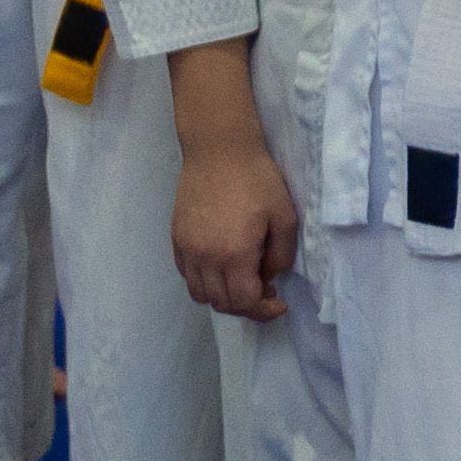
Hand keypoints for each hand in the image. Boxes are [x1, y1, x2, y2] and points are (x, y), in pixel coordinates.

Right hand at [169, 121, 298, 321]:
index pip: (243, 302)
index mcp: (234, 254)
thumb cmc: (257, 180)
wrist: (218, 150)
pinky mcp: (176, 237)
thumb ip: (281, 256)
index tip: (279, 304)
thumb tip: (269, 277)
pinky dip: (204, 281)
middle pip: (221, 303)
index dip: (264, 311)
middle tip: (266, 293)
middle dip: (246, 306)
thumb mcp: (285, 218)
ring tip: (243, 282)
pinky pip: (186, 274)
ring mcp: (186, 248)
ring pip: (199, 293)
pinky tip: (222, 268)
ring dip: (223, 297)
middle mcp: (205, 257)